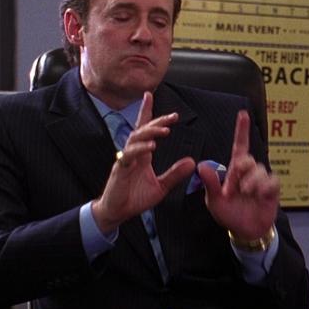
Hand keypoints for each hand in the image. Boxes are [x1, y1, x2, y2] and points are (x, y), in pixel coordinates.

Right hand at [92, 91, 195, 232]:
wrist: (117, 213)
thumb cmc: (135, 198)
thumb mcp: (161, 187)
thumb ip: (175, 174)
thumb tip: (191, 161)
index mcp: (143, 155)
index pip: (145, 129)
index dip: (148, 112)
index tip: (151, 96)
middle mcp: (133, 154)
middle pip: (143, 130)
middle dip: (157, 120)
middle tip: (173, 116)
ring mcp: (125, 159)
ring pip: (135, 138)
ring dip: (150, 132)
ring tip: (165, 130)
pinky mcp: (120, 169)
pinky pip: (128, 154)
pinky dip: (140, 148)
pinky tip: (151, 146)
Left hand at [199, 110, 278, 241]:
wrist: (245, 230)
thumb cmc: (229, 214)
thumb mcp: (215, 201)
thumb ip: (210, 184)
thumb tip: (201, 165)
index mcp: (234, 171)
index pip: (239, 147)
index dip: (241, 130)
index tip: (243, 114)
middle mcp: (249, 172)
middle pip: (248, 159)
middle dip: (242, 168)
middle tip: (237, 185)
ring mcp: (261, 180)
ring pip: (260, 170)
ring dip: (252, 182)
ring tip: (248, 193)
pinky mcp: (272, 189)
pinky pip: (272, 181)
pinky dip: (265, 188)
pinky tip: (260, 196)